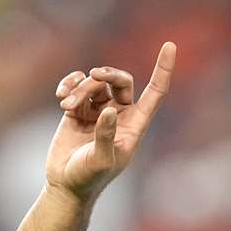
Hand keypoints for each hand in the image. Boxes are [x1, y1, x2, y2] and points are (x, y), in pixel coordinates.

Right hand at [45, 41, 177, 202]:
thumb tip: (107, 110)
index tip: (169, 45)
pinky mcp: (78, 110)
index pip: (156, 92)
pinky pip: (77, 85)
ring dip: (80, 88)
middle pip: (121, 80)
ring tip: (67, 104)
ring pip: (94, 83)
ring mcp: (98, 110)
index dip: (163, 70)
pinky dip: (69, 85)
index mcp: (135, 125)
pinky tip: (61, 96)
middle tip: (92, 76)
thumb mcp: (101, 159)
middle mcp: (120, 115)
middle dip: (107, 74)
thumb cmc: (89, 178)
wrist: (65, 185)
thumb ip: (105, 135)